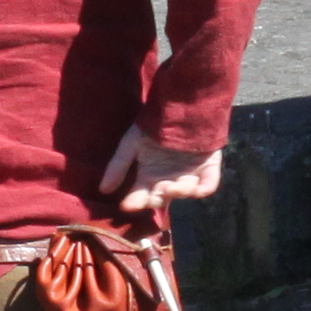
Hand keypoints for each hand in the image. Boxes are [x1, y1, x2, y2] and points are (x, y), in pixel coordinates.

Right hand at [107, 128, 222, 215]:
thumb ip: (118, 166)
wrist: (182, 104)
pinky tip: (194, 185)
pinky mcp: (208, 169)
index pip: (140, 195)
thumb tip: (103, 190)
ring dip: (178, 191)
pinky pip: (208, 185)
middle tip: (153, 194)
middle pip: (162, 198)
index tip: (127, 205)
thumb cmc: (154, 124)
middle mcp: (168, 179)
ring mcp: (189, 174)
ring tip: (173, 186)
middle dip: (157, 198)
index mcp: (149, 175)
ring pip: (184, 192)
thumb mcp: (131, 143)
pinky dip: (203, 188)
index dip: (135, 201)